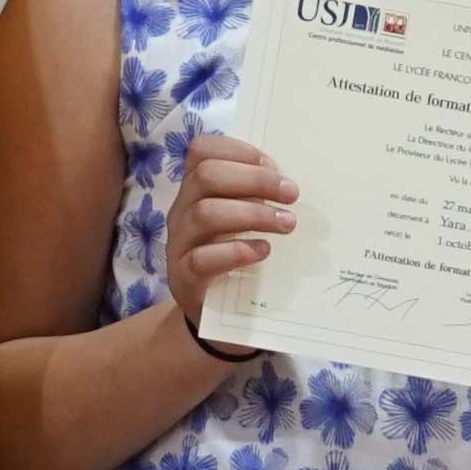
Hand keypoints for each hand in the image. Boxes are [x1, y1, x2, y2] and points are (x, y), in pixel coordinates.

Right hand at [160, 133, 296, 337]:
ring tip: (286, 224)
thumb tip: (291, 183)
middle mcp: (181, 211)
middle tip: (292, 194)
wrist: (215, 319)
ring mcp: (179, 245)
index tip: (275, 167)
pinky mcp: (184, 278)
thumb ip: (257, 198)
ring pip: (205, 213)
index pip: (202, 151)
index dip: (239, 151)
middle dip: (254, 179)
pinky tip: (263, 252)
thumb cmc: (236, 260)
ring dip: (253, 213)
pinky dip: (237, 251)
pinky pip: (203, 258)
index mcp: (195, 191)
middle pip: (206, 176)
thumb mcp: (243, 223)